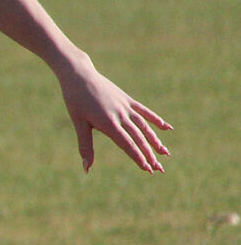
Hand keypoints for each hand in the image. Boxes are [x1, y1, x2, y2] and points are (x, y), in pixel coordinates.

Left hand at [57, 59, 171, 172]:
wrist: (79, 75)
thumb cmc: (75, 100)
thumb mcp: (78, 123)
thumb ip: (85, 146)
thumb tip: (86, 168)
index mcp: (108, 123)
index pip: (127, 144)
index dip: (137, 157)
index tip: (147, 169)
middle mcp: (121, 115)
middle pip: (139, 138)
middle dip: (149, 155)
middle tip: (159, 169)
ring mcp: (126, 106)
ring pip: (145, 127)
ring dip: (155, 141)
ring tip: (165, 153)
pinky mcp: (127, 99)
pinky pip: (145, 111)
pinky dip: (156, 120)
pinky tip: (168, 128)